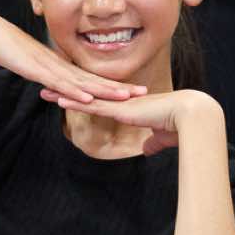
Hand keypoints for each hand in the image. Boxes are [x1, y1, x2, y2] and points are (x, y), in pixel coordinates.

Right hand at [0, 13, 142, 104]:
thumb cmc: (6, 46)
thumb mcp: (30, 64)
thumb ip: (44, 74)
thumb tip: (55, 85)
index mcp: (59, 65)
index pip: (90, 78)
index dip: (112, 84)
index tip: (133, 90)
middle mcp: (59, 64)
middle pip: (93, 79)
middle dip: (118, 87)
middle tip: (143, 92)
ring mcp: (48, 66)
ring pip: (81, 82)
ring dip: (104, 90)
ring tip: (125, 97)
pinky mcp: (35, 69)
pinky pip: (58, 83)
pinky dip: (75, 92)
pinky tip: (89, 100)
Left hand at [40, 87, 218, 154]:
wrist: (191, 116)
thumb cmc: (181, 127)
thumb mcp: (162, 138)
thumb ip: (153, 142)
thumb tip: (147, 150)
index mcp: (129, 106)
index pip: (100, 99)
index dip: (84, 95)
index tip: (69, 92)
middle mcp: (121, 102)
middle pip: (87, 94)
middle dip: (67, 90)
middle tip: (47, 84)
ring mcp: (119, 105)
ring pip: (85, 98)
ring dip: (64, 95)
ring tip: (44, 91)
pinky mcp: (120, 110)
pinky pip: (93, 106)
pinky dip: (76, 103)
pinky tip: (60, 101)